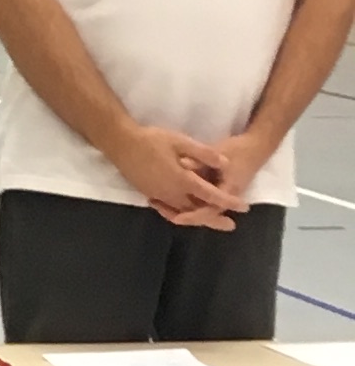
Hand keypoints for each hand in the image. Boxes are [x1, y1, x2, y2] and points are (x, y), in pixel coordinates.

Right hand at [121, 123, 241, 227]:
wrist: (121, 144)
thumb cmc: (151, 140)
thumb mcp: (180, 141)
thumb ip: (204, 153)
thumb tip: (225, 163)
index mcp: (182, 180)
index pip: (210, 195)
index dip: (228, 201)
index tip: (243, 207)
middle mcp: (171, 193)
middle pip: (197, 211)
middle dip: (215, 219)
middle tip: (231, 225)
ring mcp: (159, 196)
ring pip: (183, 213)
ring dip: (198, 218)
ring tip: (211, 221)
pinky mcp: (149, 194)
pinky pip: (169, 210)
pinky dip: (180, 214)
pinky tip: (185, 212)